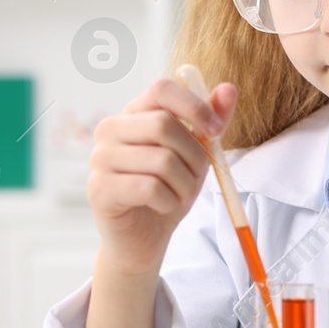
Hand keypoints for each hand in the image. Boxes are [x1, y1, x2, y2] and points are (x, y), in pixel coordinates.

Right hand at [86, 77, 237, 276]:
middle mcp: (110, 129)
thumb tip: (229, 89)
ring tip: (180, 195)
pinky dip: (168, 201)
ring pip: (161, 160)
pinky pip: (149, 188)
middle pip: (164, 124)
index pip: (162, 89)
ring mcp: (100, 158)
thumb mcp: (196, 154)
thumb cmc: (168, 190)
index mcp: (134, 113)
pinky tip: (163, 206)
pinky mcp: (99, 188)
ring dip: (184, 184)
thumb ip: (210, 122)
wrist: (143, 238)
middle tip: (197, 177)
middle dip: (194, 155)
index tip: (216, 131)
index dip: (194, 106)